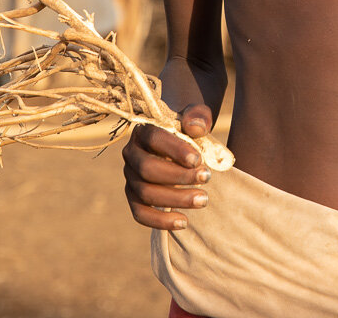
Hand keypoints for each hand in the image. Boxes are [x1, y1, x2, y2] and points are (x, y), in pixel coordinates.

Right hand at [122, 104, 213, 229]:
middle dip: (178, 176)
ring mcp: (131, 177)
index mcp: (143, 131)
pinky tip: (184, 222)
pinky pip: (140, 213)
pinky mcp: (134, 198)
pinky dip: (160, 221)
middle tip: (206, 178)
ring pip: (145, 193)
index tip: (198, 160)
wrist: (181, 144)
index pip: (153, 138)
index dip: (175, 150)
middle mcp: (131, 154)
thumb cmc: (189, 130)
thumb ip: (198, 116)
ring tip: (203, 199)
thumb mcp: (197, 116)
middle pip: (147, 168)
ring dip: (175, 199)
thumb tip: (195, 127)